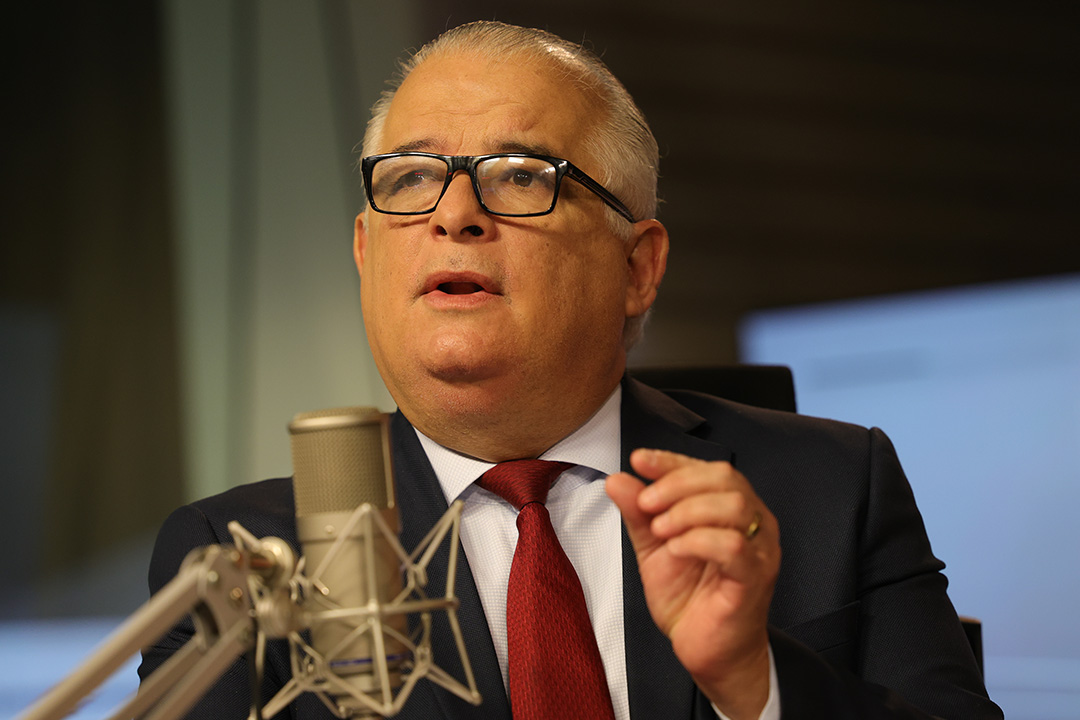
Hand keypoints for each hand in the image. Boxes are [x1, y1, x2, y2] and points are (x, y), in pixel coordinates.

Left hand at [606, 449, 779, 719]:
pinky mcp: (755, 578)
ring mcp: (759, 549)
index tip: (638, 460)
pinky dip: (698, 540)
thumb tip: (617, 479)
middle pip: (725, 477)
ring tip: (660, 530)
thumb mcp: (653, 547)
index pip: (707, 468)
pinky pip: (733, 546)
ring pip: (733, 505)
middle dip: (677, 484)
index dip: (671, 460)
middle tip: (646, 504)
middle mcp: (753, 522)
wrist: (707, 651)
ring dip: (687, 511)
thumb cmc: (690, 597)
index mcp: (731, 508)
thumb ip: (638, 513)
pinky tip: (676, 550)